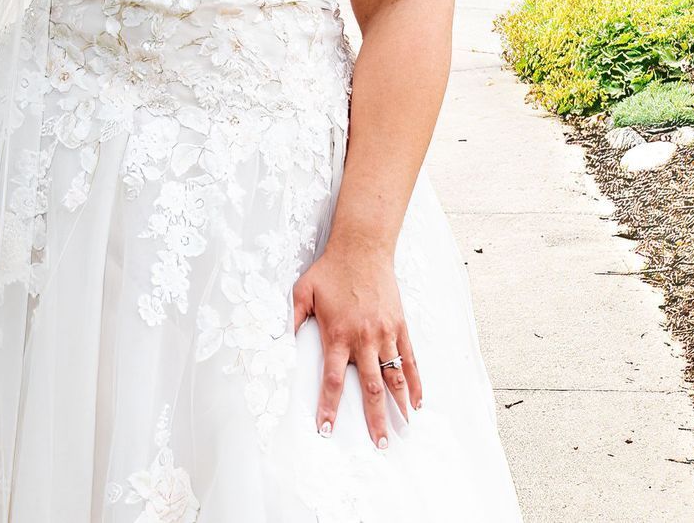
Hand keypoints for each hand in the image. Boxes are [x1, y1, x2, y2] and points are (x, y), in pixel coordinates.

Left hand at [292, 238, 421, 446]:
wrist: (362, 248)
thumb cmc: (331, 270)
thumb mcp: (302, 291)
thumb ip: (290, 319)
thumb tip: (275, 342)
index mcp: (338, 334)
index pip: (333, 380)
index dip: (330, 408)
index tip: (327, 430)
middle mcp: (364, 338)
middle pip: (370, 388)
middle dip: (375, 420)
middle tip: (380, 446)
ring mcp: (385, 332)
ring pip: (394, 376)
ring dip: (400, 405)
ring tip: (404, 429)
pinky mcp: (400, 325)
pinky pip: (410, 358)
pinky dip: (416, 381)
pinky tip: (418, 400)